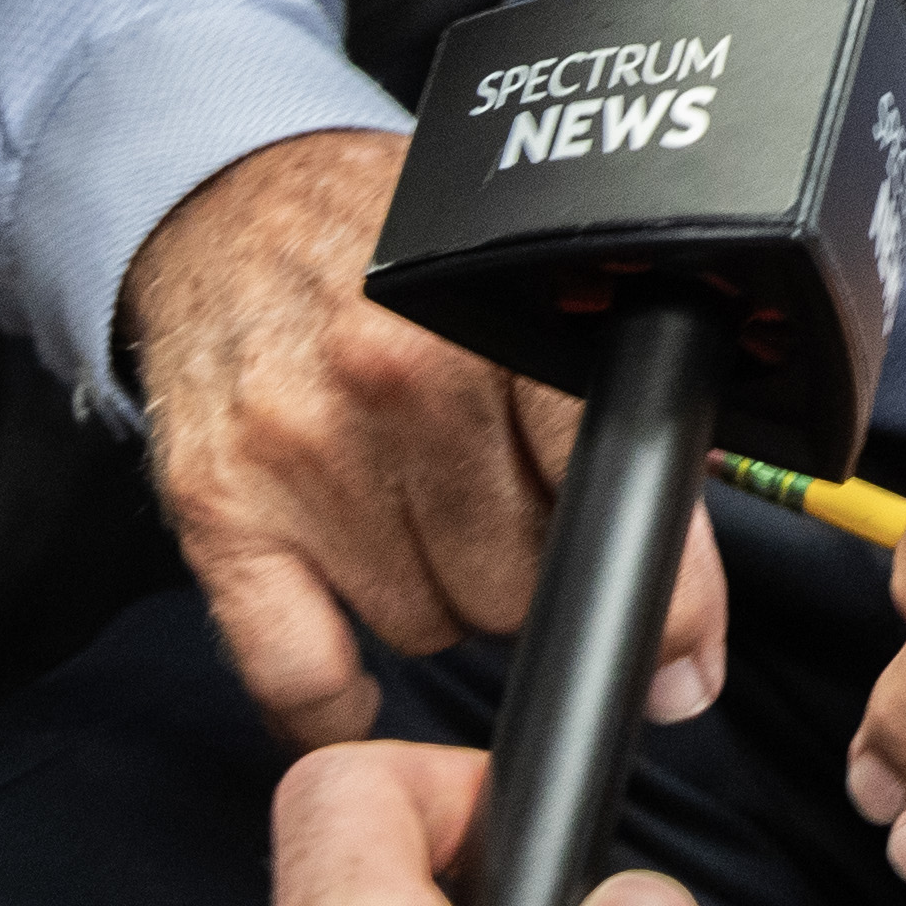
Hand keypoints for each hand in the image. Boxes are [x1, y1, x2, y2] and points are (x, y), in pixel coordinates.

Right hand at [124, 131, 729, 748]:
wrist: (235, 199)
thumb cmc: (392, 247)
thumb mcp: (524, 279)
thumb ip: (609, 391)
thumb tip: (684, 561)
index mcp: (497, 320)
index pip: (610, 494)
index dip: (661, 598)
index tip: (681, 658)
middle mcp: (399, 382)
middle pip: (519, 586)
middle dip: (534, 577)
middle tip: (513, 520)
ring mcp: (302, 452)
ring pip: (428, 627)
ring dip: (441, 606)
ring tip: (425, 526)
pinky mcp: (221, 508)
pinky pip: (297, 672)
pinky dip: (333, 706)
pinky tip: (358, 691)